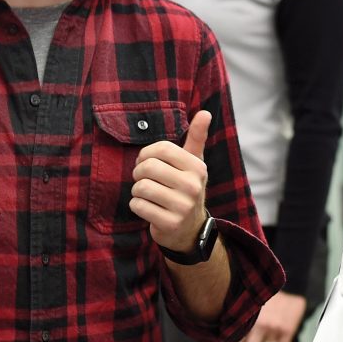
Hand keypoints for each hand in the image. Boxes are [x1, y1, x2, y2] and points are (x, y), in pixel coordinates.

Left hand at [130, 110, 211, 253]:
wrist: (190, 229)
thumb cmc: (186, 188)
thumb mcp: (194, 163)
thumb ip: (197, 137)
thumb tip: (205, 112)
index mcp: (197, 167)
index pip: (162, 149)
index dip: (146, 154)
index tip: (146, 161)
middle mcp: (193, 186)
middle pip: (149, 167)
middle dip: (138, 173)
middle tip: (143, 179)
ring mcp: (183, 206)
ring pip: (141, 187)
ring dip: (137, 191)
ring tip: (146, 194)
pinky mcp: (170, 223)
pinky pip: (138, 206)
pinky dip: (137, 206)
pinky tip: (147, 208)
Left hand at [234, 291, 306, 341]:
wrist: (289, 283)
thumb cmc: (264, 294)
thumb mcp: (248, 303)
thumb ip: (240, 319)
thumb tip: (229, 335)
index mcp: (246, 318)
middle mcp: (259, 325)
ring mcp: (273, 328)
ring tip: (269, 338)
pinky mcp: (287, 330)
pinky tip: (279, 340)